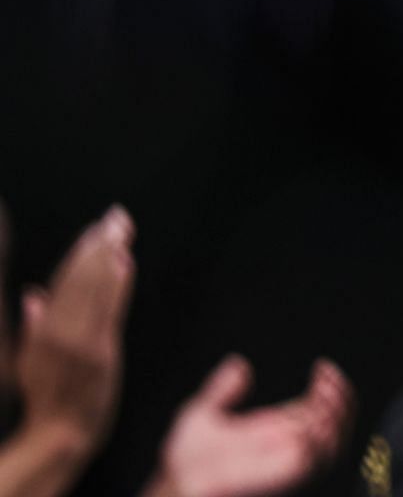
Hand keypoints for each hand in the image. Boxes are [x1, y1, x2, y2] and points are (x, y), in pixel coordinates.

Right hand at [14, 206, 136, 458]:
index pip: (63, 281)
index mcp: (41, 332)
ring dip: (109, 255)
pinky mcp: (101, 354)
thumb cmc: (47, 397)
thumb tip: (34, 294)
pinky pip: (109, 311)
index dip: (81, 252)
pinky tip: (124, 262)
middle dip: (99, 244)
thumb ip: (35, 326)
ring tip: (121, 229)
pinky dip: (116, 284)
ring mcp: (80, 343)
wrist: (61, 432)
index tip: (96, 227)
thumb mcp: (30, 361)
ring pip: (94, 289)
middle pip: (80, 278)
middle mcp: (58, 333)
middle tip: (116, 216)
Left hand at [146, 356, 353, 496]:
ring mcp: (289, 462)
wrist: (180, 483)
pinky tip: (311, 420)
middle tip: (327, 378)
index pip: (320, 411)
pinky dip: (322, 438)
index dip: (331, 388)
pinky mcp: (286, 475)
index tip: (322, 367)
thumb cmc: (186, 461)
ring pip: (335, 442)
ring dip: (337, 414)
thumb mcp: (202, 414)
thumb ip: (222, 389)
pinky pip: (317, 459)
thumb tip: (238, 365)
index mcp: (276, 431)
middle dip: (342, 398)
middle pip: (337, 426)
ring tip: (325, 391)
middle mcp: (288, 447)